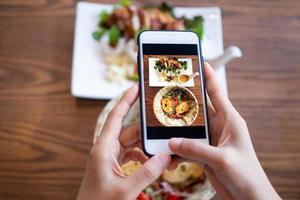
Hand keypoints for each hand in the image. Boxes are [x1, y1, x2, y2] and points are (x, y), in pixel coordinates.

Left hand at [77, 84, 170, 199]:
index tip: (136, 87)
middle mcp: (105, 150)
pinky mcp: (114, 167)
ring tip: (161, 149)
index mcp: (103, 149)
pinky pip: (131, 155)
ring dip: (146, 146)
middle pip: (128, 131)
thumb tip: (165, 156)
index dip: (126, 101)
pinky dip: (142, 156)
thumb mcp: (125, 190)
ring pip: (131, 144)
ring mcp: (109, 159)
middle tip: (162, 125)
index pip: (115, 117)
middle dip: (146, 130)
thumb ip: (147, 172)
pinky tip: (152, 162)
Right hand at [169, 63, 280, 199]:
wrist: (248, 197)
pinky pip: (187, 146)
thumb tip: (172, 142)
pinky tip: (169, 154)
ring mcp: (210, 140)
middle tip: (167, 93)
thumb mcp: (222, 159)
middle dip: (183, 102)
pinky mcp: (204, 153)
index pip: (216, 92)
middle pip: (197, 109)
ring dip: (176, 130)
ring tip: (162, 128)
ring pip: (189, 128)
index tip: (197, 62)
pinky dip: (177, 150)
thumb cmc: (247, 175)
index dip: (207, 76)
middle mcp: (219, 127)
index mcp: (230, 120)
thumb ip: (196, 149)